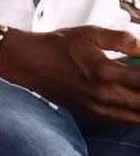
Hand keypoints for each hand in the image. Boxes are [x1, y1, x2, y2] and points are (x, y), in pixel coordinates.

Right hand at [0, 25, 139, 123]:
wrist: (27, 62)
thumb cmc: (56, 45)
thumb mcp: (89, 33)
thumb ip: (120, 39)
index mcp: (105, 71)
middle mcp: (103, 94)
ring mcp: (96, 107)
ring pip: (135, 117)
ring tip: (139, 94)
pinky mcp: (89, 114)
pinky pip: (120, 121)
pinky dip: (132, 117)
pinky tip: (134, 109)